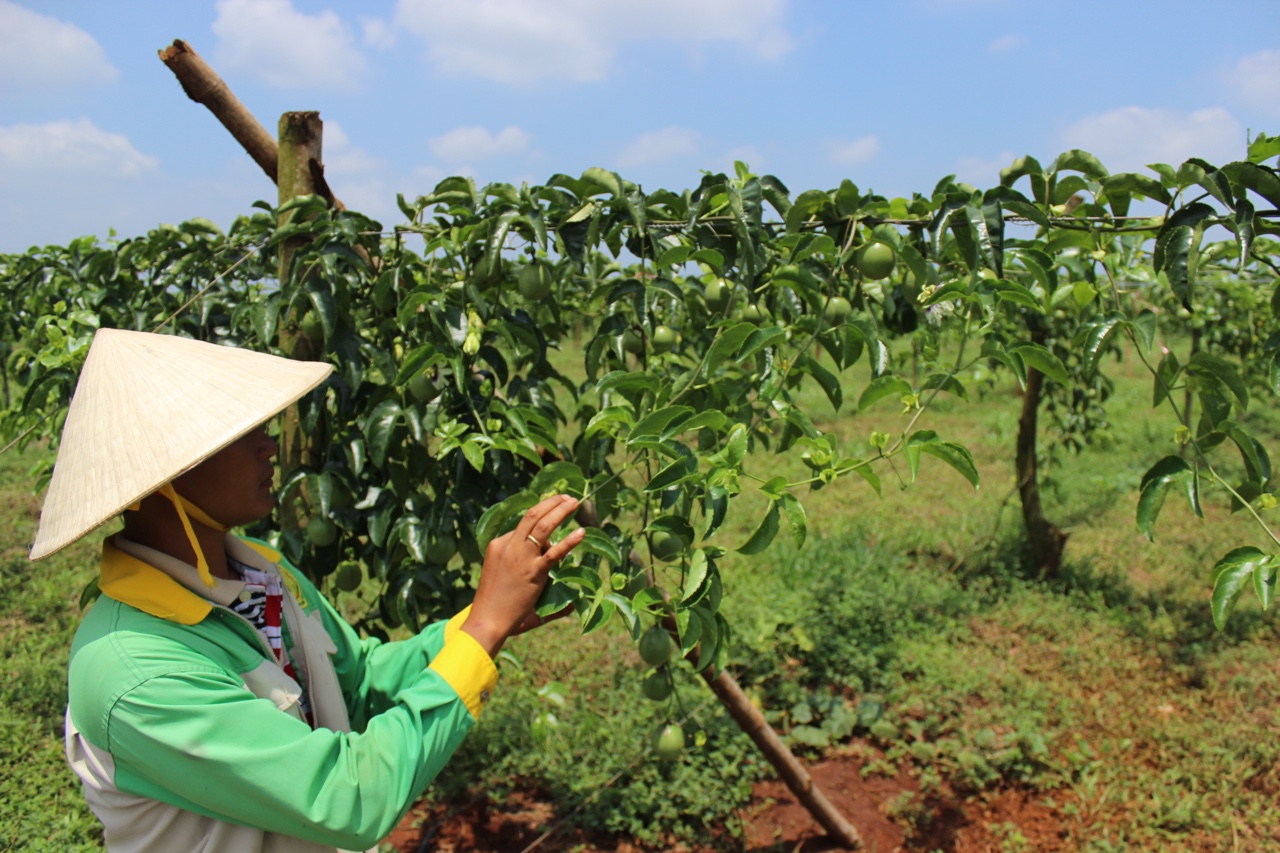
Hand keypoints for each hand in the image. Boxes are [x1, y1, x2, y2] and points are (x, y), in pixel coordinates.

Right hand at [461, 494, 585, 657]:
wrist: (487, 620)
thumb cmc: (495, 606)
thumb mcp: (507, 581)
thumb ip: (528, 576)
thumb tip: (562, 593)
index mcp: (498, 545)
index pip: (522, 526)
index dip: (541, 521)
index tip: (555, 516)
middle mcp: (508, 546)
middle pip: (531, 516)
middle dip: (550, 503)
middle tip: (567, 497)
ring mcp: (520, 558)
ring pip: (542, 526)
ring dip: (560, 511)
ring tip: (574, 503)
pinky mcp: (533, 572)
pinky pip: (554, 552)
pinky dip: (569, 540)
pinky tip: (581, 533)